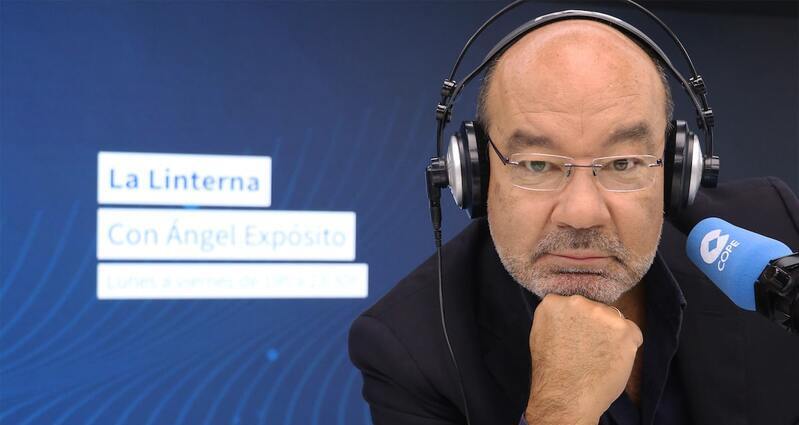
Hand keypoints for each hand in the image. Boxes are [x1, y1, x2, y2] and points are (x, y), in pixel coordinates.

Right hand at [524, 294, 642, 424]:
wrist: (565, 397)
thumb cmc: (552, 373)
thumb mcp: (541, 335)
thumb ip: (556, 319)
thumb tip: (568, 315)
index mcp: (553, 303)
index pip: (573, 305)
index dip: (577, 322)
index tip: (574, 336)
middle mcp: (577, 302)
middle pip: (595, 309)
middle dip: (595, 325)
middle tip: (587, 349)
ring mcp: (601, 313)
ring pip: (614, 320)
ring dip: (611, 335)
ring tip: (598, 358)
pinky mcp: (624, 329)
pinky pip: (633, 333)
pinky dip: (628, 347)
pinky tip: (612, 361)